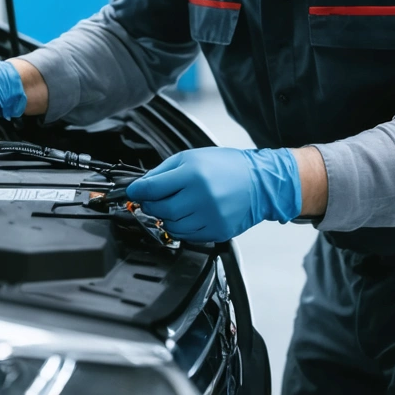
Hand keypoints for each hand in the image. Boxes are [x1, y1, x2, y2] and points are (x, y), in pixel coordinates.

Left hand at [125, 147, 301, 242]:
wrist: (260, 182)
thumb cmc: (226, 166)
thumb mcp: (192, 157)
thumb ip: (163, 171)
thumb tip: (141, 185)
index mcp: (193, 174)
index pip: (152, 188)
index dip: (137, 191)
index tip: (134, 192)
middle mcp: (201, 197)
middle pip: (159, 210)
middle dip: (151, 205)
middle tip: (154, 199)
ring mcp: (210, 217)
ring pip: (171, 226)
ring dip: (167, 217)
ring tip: (176, 206)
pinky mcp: (217, 231)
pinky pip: (187, 236)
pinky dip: (182, 228)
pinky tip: (189, 215)